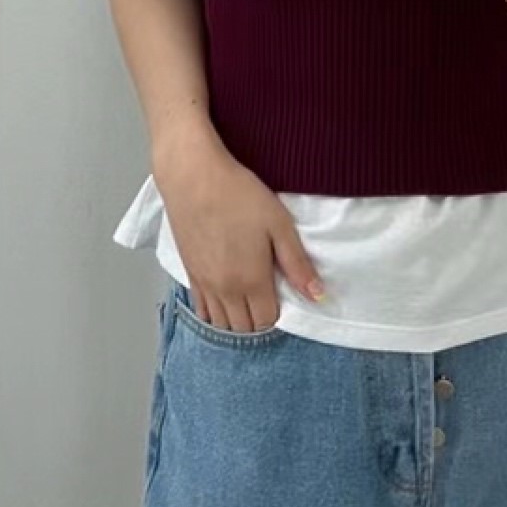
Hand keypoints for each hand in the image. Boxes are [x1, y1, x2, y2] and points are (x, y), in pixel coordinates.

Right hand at [155, 132, 324, 330]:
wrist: (194, 177)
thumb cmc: (239, 195)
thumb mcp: (279, 224)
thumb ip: (297, 264)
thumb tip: (318, 296)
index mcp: (251, 280)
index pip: (267, 321)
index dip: (279, 315)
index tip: (283, 298)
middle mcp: (225, 290)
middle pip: (244, 329)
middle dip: (258, 322)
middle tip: (267, 300)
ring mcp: (204, 284)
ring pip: (220, 324)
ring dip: (236, 321)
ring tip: (247, 302)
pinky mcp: (189, 274)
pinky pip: (201, 311)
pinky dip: (214, 314)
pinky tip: (224, 299)